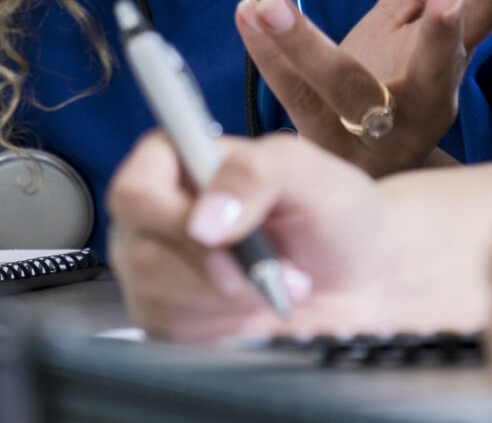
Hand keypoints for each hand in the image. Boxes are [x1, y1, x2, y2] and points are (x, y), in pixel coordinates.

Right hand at [107, 129, 391, 341]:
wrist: (355, 277)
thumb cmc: (329, 214)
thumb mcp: (309, 174)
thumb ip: (255, 174)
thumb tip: (201, 221)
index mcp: (177, 159)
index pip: (136, 190)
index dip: (177, 219)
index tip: (230, 235)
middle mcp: (155, 214)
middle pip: (144, 253)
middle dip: (220, 268)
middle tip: (274, 268)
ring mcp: (154, 269)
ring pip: (159, 297)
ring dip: (232, 297)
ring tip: (277, 284)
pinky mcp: (167, 319)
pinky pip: (172, 332)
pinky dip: (226, 324)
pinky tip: (256, 307)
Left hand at [238, 0, 491, 175]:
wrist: (360, 192)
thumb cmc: (394, 87)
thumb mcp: (417, 27)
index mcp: (449, 71)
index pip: (482, 22)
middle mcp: (419, 108)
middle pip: (434, 72)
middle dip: (444, 37)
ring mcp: (369, 134)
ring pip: (345, 90)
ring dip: (307, 45)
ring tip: (271, 2)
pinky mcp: (320, 144)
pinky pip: (291, 95)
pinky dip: (267, 54)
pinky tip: (247, 13)